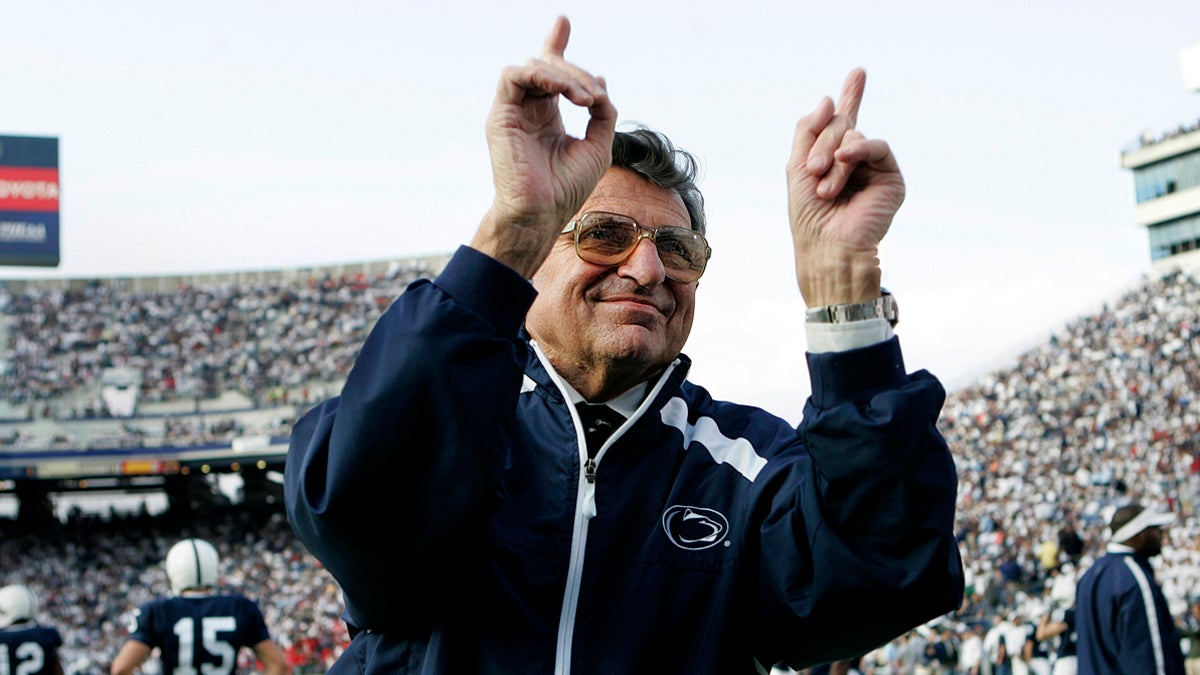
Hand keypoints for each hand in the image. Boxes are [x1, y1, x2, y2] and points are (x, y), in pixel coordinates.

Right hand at [471, 16, 617, 277]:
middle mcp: (528, 110)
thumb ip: (602, 112)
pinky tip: (566, 93)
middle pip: (549, 66)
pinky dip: (543, 75)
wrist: (542, 214)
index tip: (562, 22)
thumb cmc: (567, 188)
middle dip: (577, 71)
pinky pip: (514, 75)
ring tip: (585, 99)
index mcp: (546, 117)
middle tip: (595, 96)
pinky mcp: (500, 115)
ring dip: (564, 75)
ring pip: (534, 66)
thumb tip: (600, 80)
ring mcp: (512, 111)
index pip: (550, 73)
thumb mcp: (598, 145)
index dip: (557, 46)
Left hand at [786, 68, 904, 306]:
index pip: (842, 122)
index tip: (859, 72)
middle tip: (813, 171)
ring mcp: (873, 168)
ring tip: (825, 188)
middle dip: (821, 144)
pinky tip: (844, 161)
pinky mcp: (891, 178)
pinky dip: (857, 150)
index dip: (850, 97)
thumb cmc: (809, 217)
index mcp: (832, 159)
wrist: (828, 248)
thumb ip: (808, 130)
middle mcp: (855, 161)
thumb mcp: (797, 167)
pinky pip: (876, 146)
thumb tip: (828, 99)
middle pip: (839, 124)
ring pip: (853, 134)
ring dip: (833, 158)